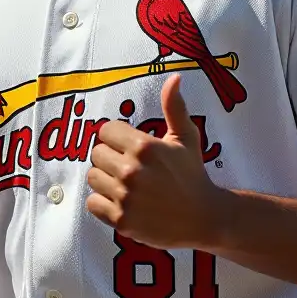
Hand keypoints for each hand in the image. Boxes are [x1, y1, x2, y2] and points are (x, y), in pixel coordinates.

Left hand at [86, 74, 223, 248]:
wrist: (203, 217)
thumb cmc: (192, 173)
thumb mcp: (186, 137)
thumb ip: (174, 106)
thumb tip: (174, 77)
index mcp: (144, 147)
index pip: (106, 130)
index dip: (116, 137)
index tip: (129, 146)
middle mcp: (132, 171)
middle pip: (96, 153)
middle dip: (110, 157)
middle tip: (128, 165)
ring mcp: (125, 197)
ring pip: (92, 177)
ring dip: (105, 179)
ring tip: (124, 183)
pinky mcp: (121, 220)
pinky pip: (92, 203)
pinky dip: (102, 202)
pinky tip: (121, 200)